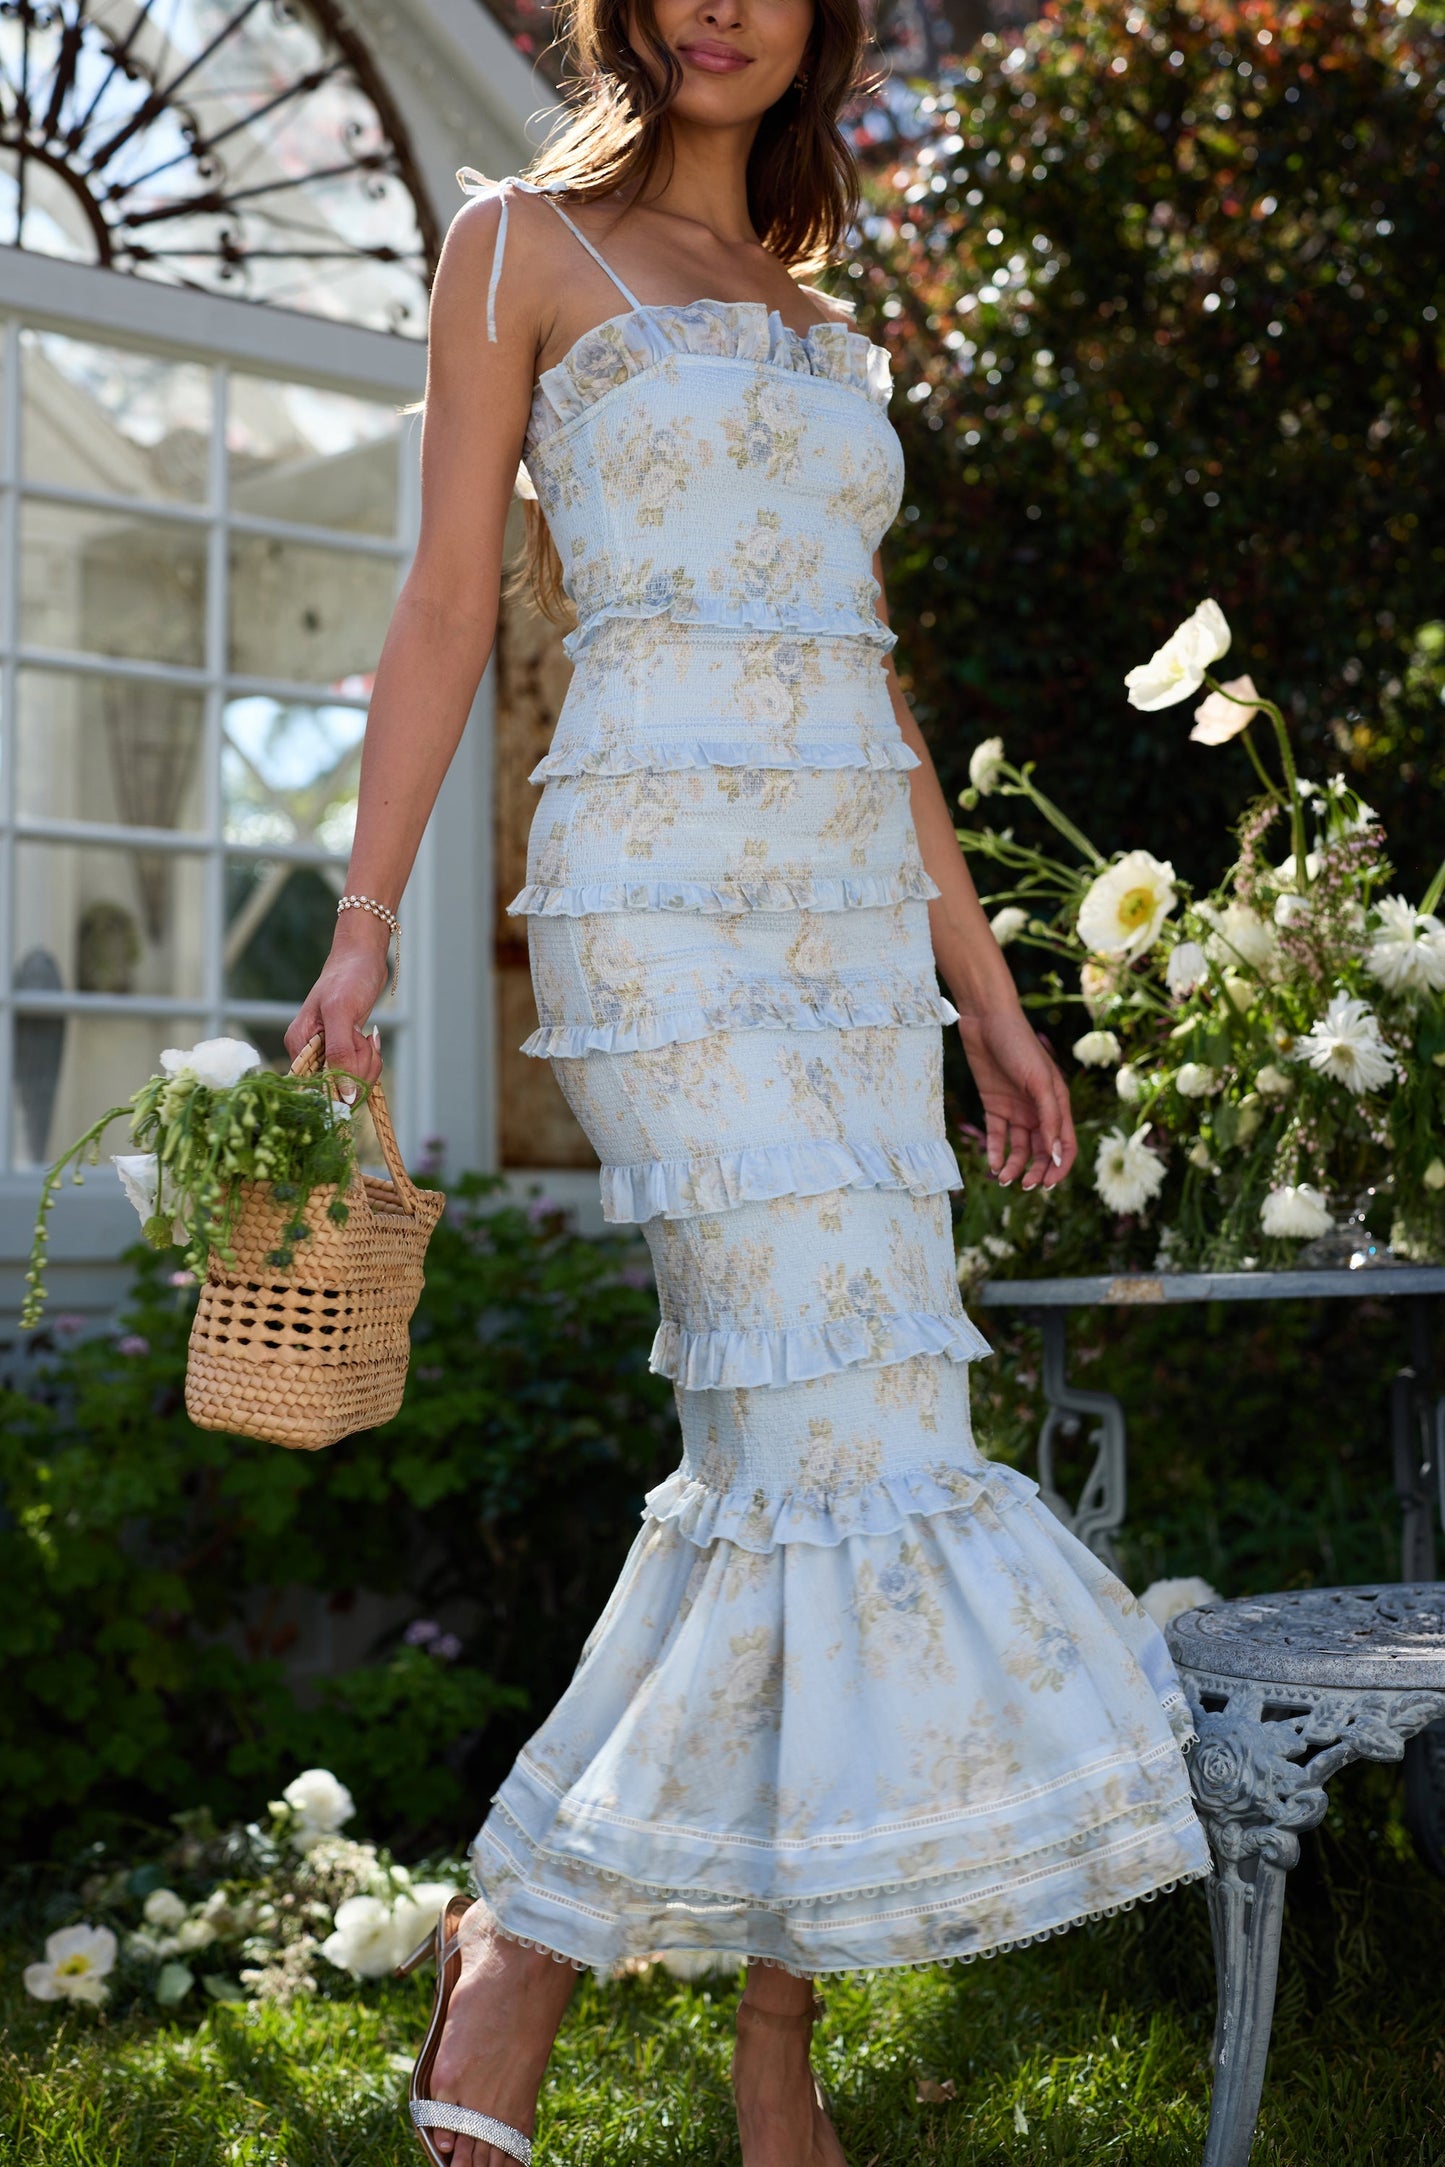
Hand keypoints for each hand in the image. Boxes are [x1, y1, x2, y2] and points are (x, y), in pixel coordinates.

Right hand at [283, 920, 389, 1101]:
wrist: (363, 959)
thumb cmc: (348, 977)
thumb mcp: (342, 1013)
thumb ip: (340, 1053)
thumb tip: (345, 1094)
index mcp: (299, 1045)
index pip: (315, 1087)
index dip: (339, 1085)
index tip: (355, 1063)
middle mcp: (309, 1053)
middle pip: (336, 1088)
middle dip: (358, 1070)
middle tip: (363, 1039)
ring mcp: (327, 1054)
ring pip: (352, 1082)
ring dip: (368, 1063)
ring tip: (366, 1036)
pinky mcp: (344, 1052)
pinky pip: (361, 1072)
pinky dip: (371, 1059)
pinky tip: (369, 1039)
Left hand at [955, 1008, 1075, 1189]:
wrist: (986, 1020)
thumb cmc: (1019, 1046)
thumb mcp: (1039, 1082)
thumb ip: (1049, 1118)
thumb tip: (1057, 1156)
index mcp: (1058, 1104)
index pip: (1065, 1145)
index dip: (1060, 1168)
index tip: (1048, 1185)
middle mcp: (1039, 1110)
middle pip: (1042, 1151)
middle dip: (1036, 1172)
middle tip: (1024, 1187)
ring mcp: (1016, 1109)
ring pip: (1020, 1148)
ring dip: (1014, 1166)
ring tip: (1003, 1179)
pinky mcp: (994, 1106)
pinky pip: (998, 1136)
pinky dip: (996, 1152)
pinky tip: (993, 1164)